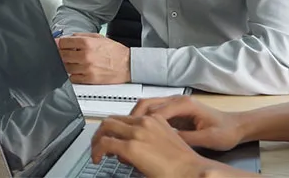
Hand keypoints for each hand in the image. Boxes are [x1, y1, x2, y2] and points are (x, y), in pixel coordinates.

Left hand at [57, 33, 129, 83]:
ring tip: (74, 62)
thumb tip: (67, 38)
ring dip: (67, 64)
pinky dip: (73, 75)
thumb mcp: (98, 37)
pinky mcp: (89, 79)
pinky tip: (78, 71)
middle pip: (62, 55)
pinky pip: (73, 78)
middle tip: (65, 53)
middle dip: (61, 54)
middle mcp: (85, 55)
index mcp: (87, 43)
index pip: (63, 42)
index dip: (58, 43)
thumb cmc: (115, 51)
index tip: (57, 44)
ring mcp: (87, 68)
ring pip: (66, 67)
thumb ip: (81, 36)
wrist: (128, 64)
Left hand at [91, 115, 221, 177]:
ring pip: (106, 127)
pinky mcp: (132, 146)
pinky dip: (97, 150)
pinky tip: (98, 158)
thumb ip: (146, 141)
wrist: (191, 171)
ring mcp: (137, 132)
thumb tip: (127, 151)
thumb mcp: (164, 143)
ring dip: (97, 139)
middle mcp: (145, 121)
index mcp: (154, 119)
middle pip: (112, 120)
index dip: (113, 129)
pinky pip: (105, 143)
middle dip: (102, 132)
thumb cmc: (182, 163)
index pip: (125, 117)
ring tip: (96, 152)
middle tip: (98, 145)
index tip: (110, 139)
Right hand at [130, 96, 244, 151]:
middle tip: (121, 131)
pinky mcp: (174, 111)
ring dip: (135, 118)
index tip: (130, 132)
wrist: (236, 126)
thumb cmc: (225, 131)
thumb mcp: (208, 139)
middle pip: (146, 104)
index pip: (155, 110)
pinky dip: (143, 120)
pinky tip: (139, 132)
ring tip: (127, 132)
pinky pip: (153, 112)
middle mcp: (177, 100)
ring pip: (147, 106)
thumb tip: (166, 140)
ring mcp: (174, 104)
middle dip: (132, 117)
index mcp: (184, 104)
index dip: (141, 121)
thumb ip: (187, 139)